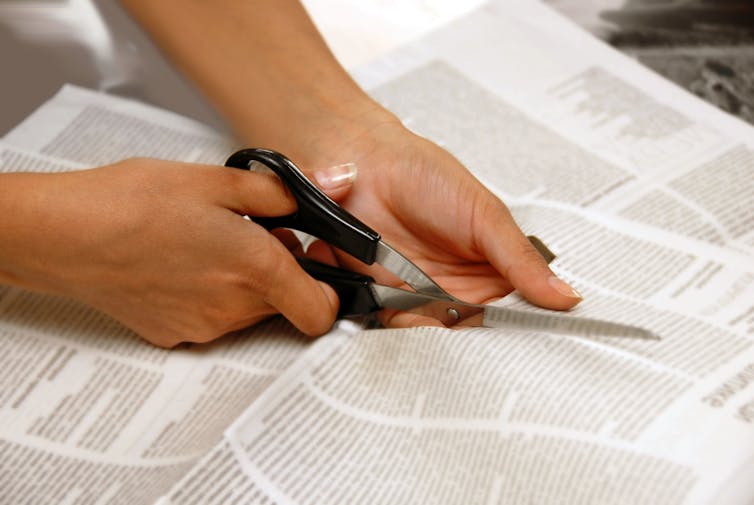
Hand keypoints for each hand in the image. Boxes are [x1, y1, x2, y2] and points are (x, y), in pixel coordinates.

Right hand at [0, 158, 353, 346]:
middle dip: (281, 273)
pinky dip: (212, 297)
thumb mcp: (220, 180)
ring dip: (246, 284)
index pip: (322, 312)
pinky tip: (183, 266)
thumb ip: (286, 190)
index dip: (328, 291)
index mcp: (256, 268)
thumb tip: (336, 183)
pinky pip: (213, 320)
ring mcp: (203, 327)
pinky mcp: (174, 335)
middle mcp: (234, 308)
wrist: (66, 235)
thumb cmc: (136, 202)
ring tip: (211, 246)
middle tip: (251, 236)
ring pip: (250, 312)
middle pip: (285, 304)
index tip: (315, 265)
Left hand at [303, 118, 582, 327]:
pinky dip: (408, 333)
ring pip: (440, 338)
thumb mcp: (485, 215)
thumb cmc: (425, 175)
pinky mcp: (386, 301)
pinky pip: (402, 330)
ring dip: (444, 339)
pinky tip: (417, 327)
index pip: (518, 314)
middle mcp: (460, 289)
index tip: (536, 346)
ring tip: (450, 330)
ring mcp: (422, 297)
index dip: (525, 331)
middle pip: (479, 335)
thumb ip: (521, 259)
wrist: (365, 163)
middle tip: (488, 346)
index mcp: (493, 270)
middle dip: (483, 345)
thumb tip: (566, 295)